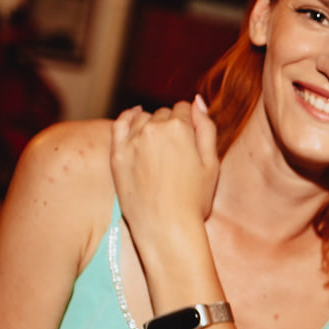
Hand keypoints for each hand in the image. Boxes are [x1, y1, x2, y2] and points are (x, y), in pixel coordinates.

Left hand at [111, 96, 220, 245]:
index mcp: (180, 128)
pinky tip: (134, 115)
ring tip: (158, 145)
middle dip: (170, 125)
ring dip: (151, 124)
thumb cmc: (194, 200)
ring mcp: (132, 140)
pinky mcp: (117, 154)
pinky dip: (128, 117)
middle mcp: (154, 129)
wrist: (166, 228)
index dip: (189, 123)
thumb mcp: (212, 163)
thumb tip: (197, 100)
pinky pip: (120, 124)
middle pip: (163, 114)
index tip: (190, 138)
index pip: (184, 109)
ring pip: (143, 118)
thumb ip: (206, 128)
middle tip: (175, 149)